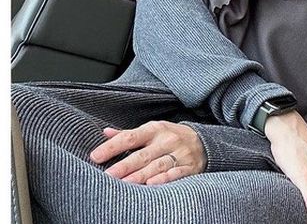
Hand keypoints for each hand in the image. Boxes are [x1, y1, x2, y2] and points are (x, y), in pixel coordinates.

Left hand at [89, 121, 206, 184]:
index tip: (95, 156)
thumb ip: (129, 134)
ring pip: (157, 166)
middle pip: (143, 155)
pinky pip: (176, 173)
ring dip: (141, 175)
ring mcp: (180, 154)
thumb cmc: (170, 137)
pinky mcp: (190, 167)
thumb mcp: (152, 130)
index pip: (131, 137)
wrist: (203, 142)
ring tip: (124, 184)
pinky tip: (152, 184)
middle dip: (124, 166)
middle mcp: (167, 140)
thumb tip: (105, 132)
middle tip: (107, 175)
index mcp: (155, 129)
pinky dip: (165, 179)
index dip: (112, 147)